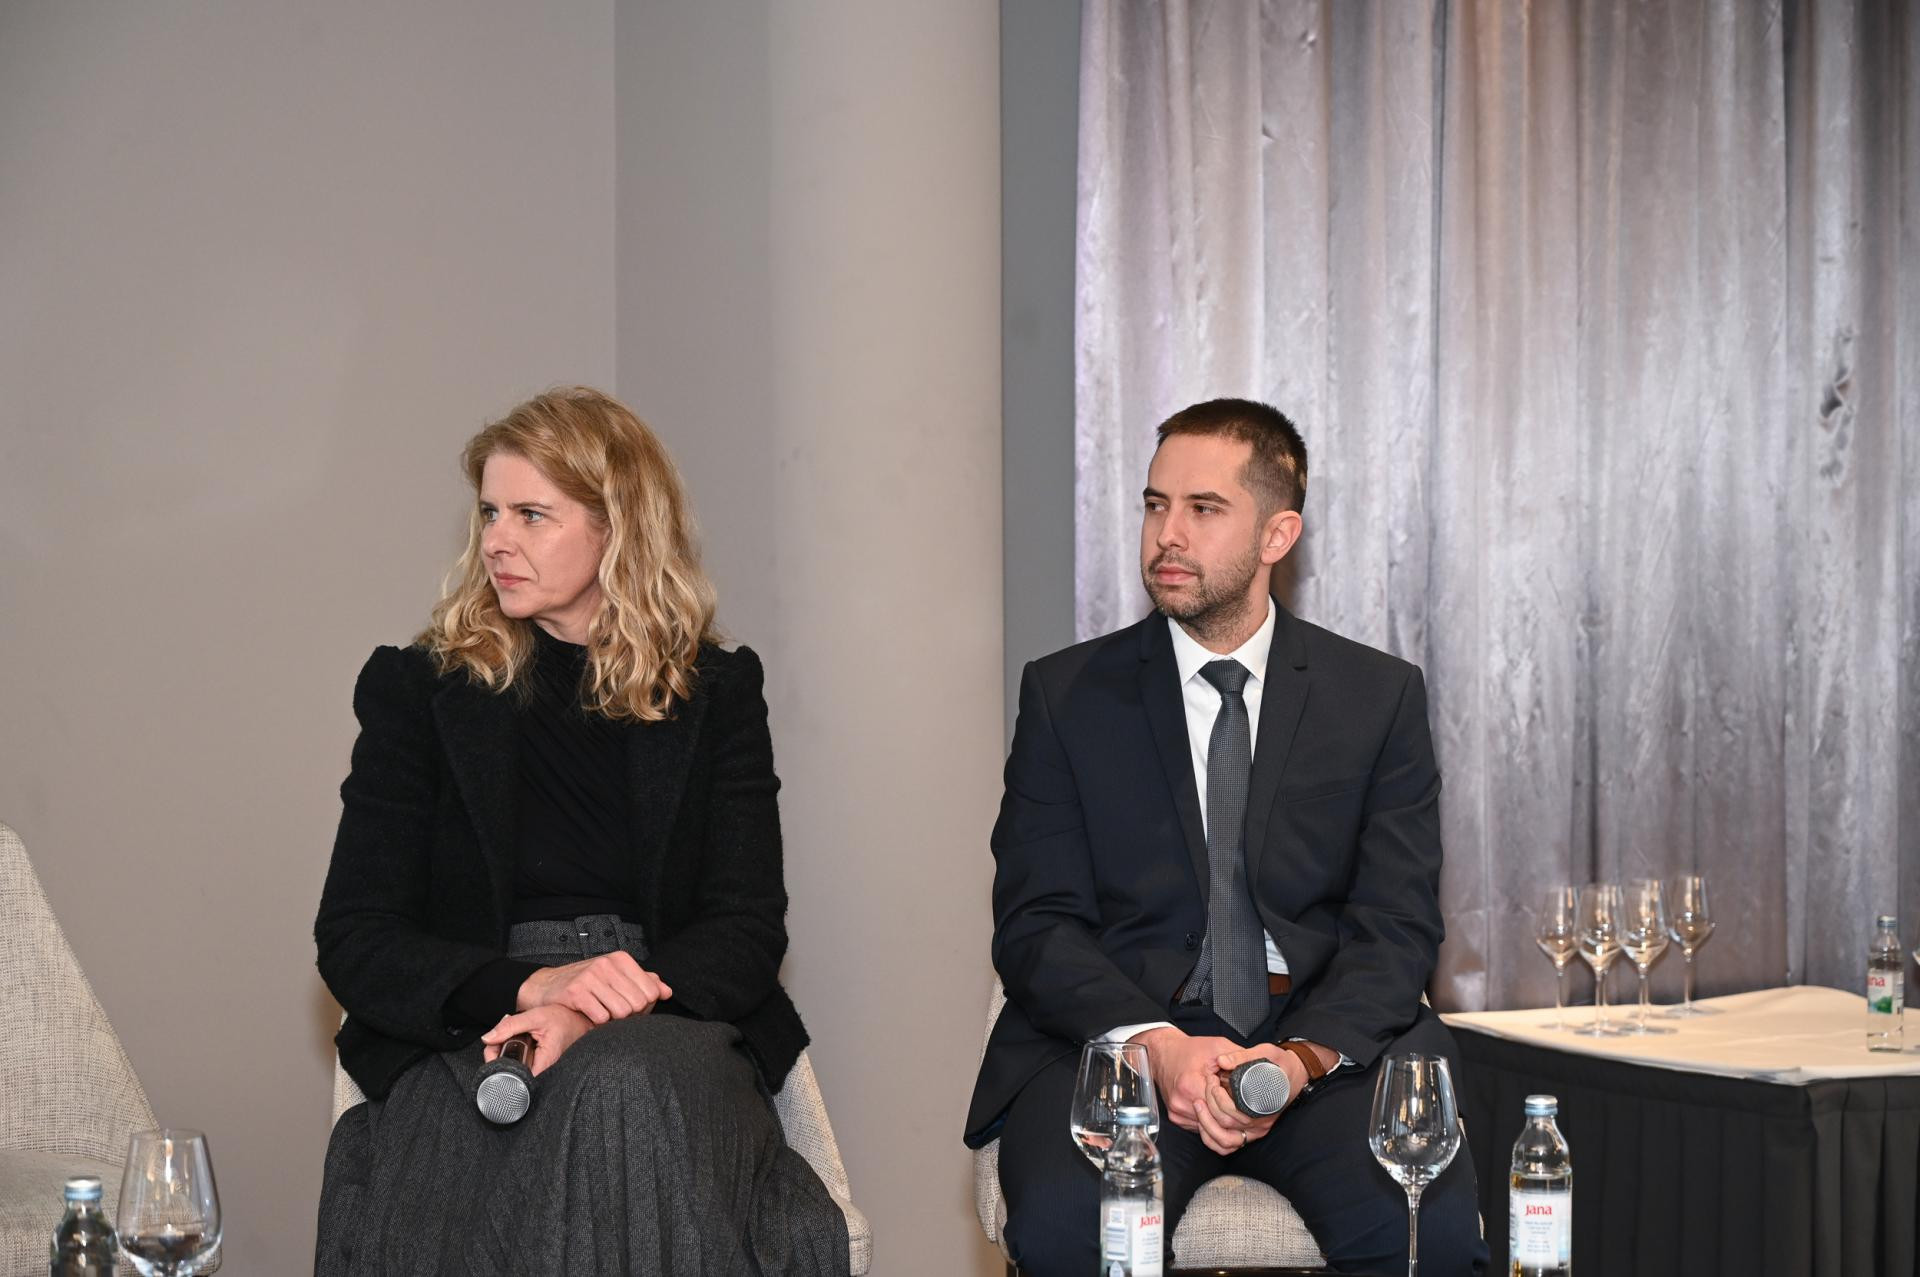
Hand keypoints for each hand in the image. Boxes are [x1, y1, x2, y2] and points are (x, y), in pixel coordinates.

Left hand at [483, 1005, 592, 1075]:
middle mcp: (545, 1070)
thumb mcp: (536, 1016)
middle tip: (495, 1044)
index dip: (501, 1072)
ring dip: (505, 1055)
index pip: (517, 1081)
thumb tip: (488, 1038)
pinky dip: (514, 1054)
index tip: (494, 1058)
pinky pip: (522, 1064)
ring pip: (515, 1070)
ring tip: (504, 1039)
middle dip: (498, 1060)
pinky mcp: (541, 1064)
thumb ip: (510, 1026)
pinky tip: (514, 1042)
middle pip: (512, 1076)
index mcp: (545, 1062)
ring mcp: (543, 1069)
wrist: (582, 1018)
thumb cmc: (565, 1017)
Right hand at [516, 951, 671, 1023]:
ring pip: (622, 1012)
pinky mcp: (576, 992)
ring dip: (614, 1020)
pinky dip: (598, 1022)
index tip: (630, 1006)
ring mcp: (591, 976)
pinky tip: (590, 1014)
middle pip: (638, 1004)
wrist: (546, 986)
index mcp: (621, 959)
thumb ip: (644, 983)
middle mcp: (607, 964)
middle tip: (615, 1013)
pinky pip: (602, 1017)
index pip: (651, 991)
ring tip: (603, 1012)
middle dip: (630, 1015)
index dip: (644, 1006)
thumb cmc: (587, 983)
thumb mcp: (616, 977)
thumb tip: (667, 992)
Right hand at [1129, 1027, 1238, 1133]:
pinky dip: (1210, 1119)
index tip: (1240, 1093)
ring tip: (1226, 1103)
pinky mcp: (1177, 1118)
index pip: (1222, 1108)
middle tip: (1237, 1101)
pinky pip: (1200, 1127)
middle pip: (1216, 1121)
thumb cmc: (1187, 1050)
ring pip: (1209, 1128)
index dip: (1235, 1102)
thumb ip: (1238, 1058)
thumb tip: (1258, 1070)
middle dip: (1230, 1113)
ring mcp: (1178, 1114)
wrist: (1163, 1053)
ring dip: (1220, 1119)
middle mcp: (1182, 1104)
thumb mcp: (1217, 1047)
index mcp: (1190, 1087)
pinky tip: (1215, 1107)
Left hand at [1199, 1042, 1300, 1153]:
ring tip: (1199, 1104)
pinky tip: (1203, 1122)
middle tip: (1206, 1086)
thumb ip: (1242, 1056)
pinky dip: (1211, 1138)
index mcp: (1265, 1107)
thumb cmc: (1282, 1065)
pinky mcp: (1249, 1133)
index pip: (1234, 1111)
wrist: (1296, 1075)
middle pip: (1227, 1124)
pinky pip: (1227, 1146)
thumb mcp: (1266, 1053)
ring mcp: (1255, 1131)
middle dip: (1209, 1105)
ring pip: (1225, 1141)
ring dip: (1206, 1125)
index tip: (1212, 1081)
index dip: (1217, 1097)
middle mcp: (1260, 1124)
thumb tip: (1221, 1061)